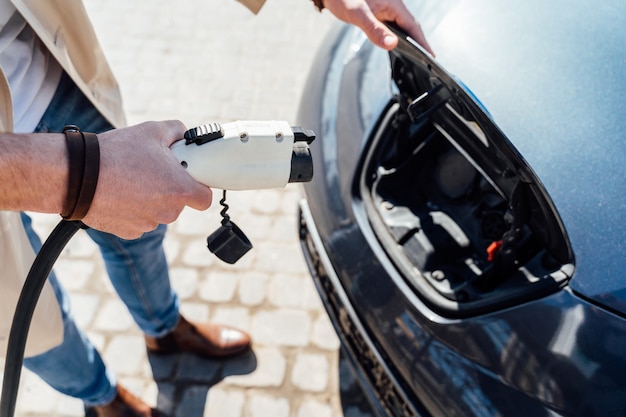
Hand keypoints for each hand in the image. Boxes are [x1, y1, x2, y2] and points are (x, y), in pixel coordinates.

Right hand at [82, 120, 211, 238]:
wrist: (77, 176)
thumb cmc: (117, 153)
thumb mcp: (152, 131)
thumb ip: (177, 131)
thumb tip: (185, 135)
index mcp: (180, 190)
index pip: (205, 198)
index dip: (199, 187)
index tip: (189, 177)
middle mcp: (168, 212)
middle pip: (179, 202)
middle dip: (170, 188)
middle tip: (152, 170)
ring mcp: (148, 224)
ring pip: (158, 211)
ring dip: (150, 198)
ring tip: (130, 178)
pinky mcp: (129, 232)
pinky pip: (139, 220)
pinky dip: (132, 209)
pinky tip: (118, 193)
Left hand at [322, 0, 434, 54]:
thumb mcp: (358, 15)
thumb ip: (374, 30)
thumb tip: (391, 44)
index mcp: (394, 5)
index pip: (413, 26)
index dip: (423, 42)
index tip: (431, 56)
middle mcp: (393, 6)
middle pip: (411, 26)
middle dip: (419, 42)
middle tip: (427, 58)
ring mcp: (386, 9)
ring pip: (402, 25)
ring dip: (410, 38)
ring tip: (417, 54)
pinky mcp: (378, 12)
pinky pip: (393, 25)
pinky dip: (398, 35)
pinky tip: (397, 42)